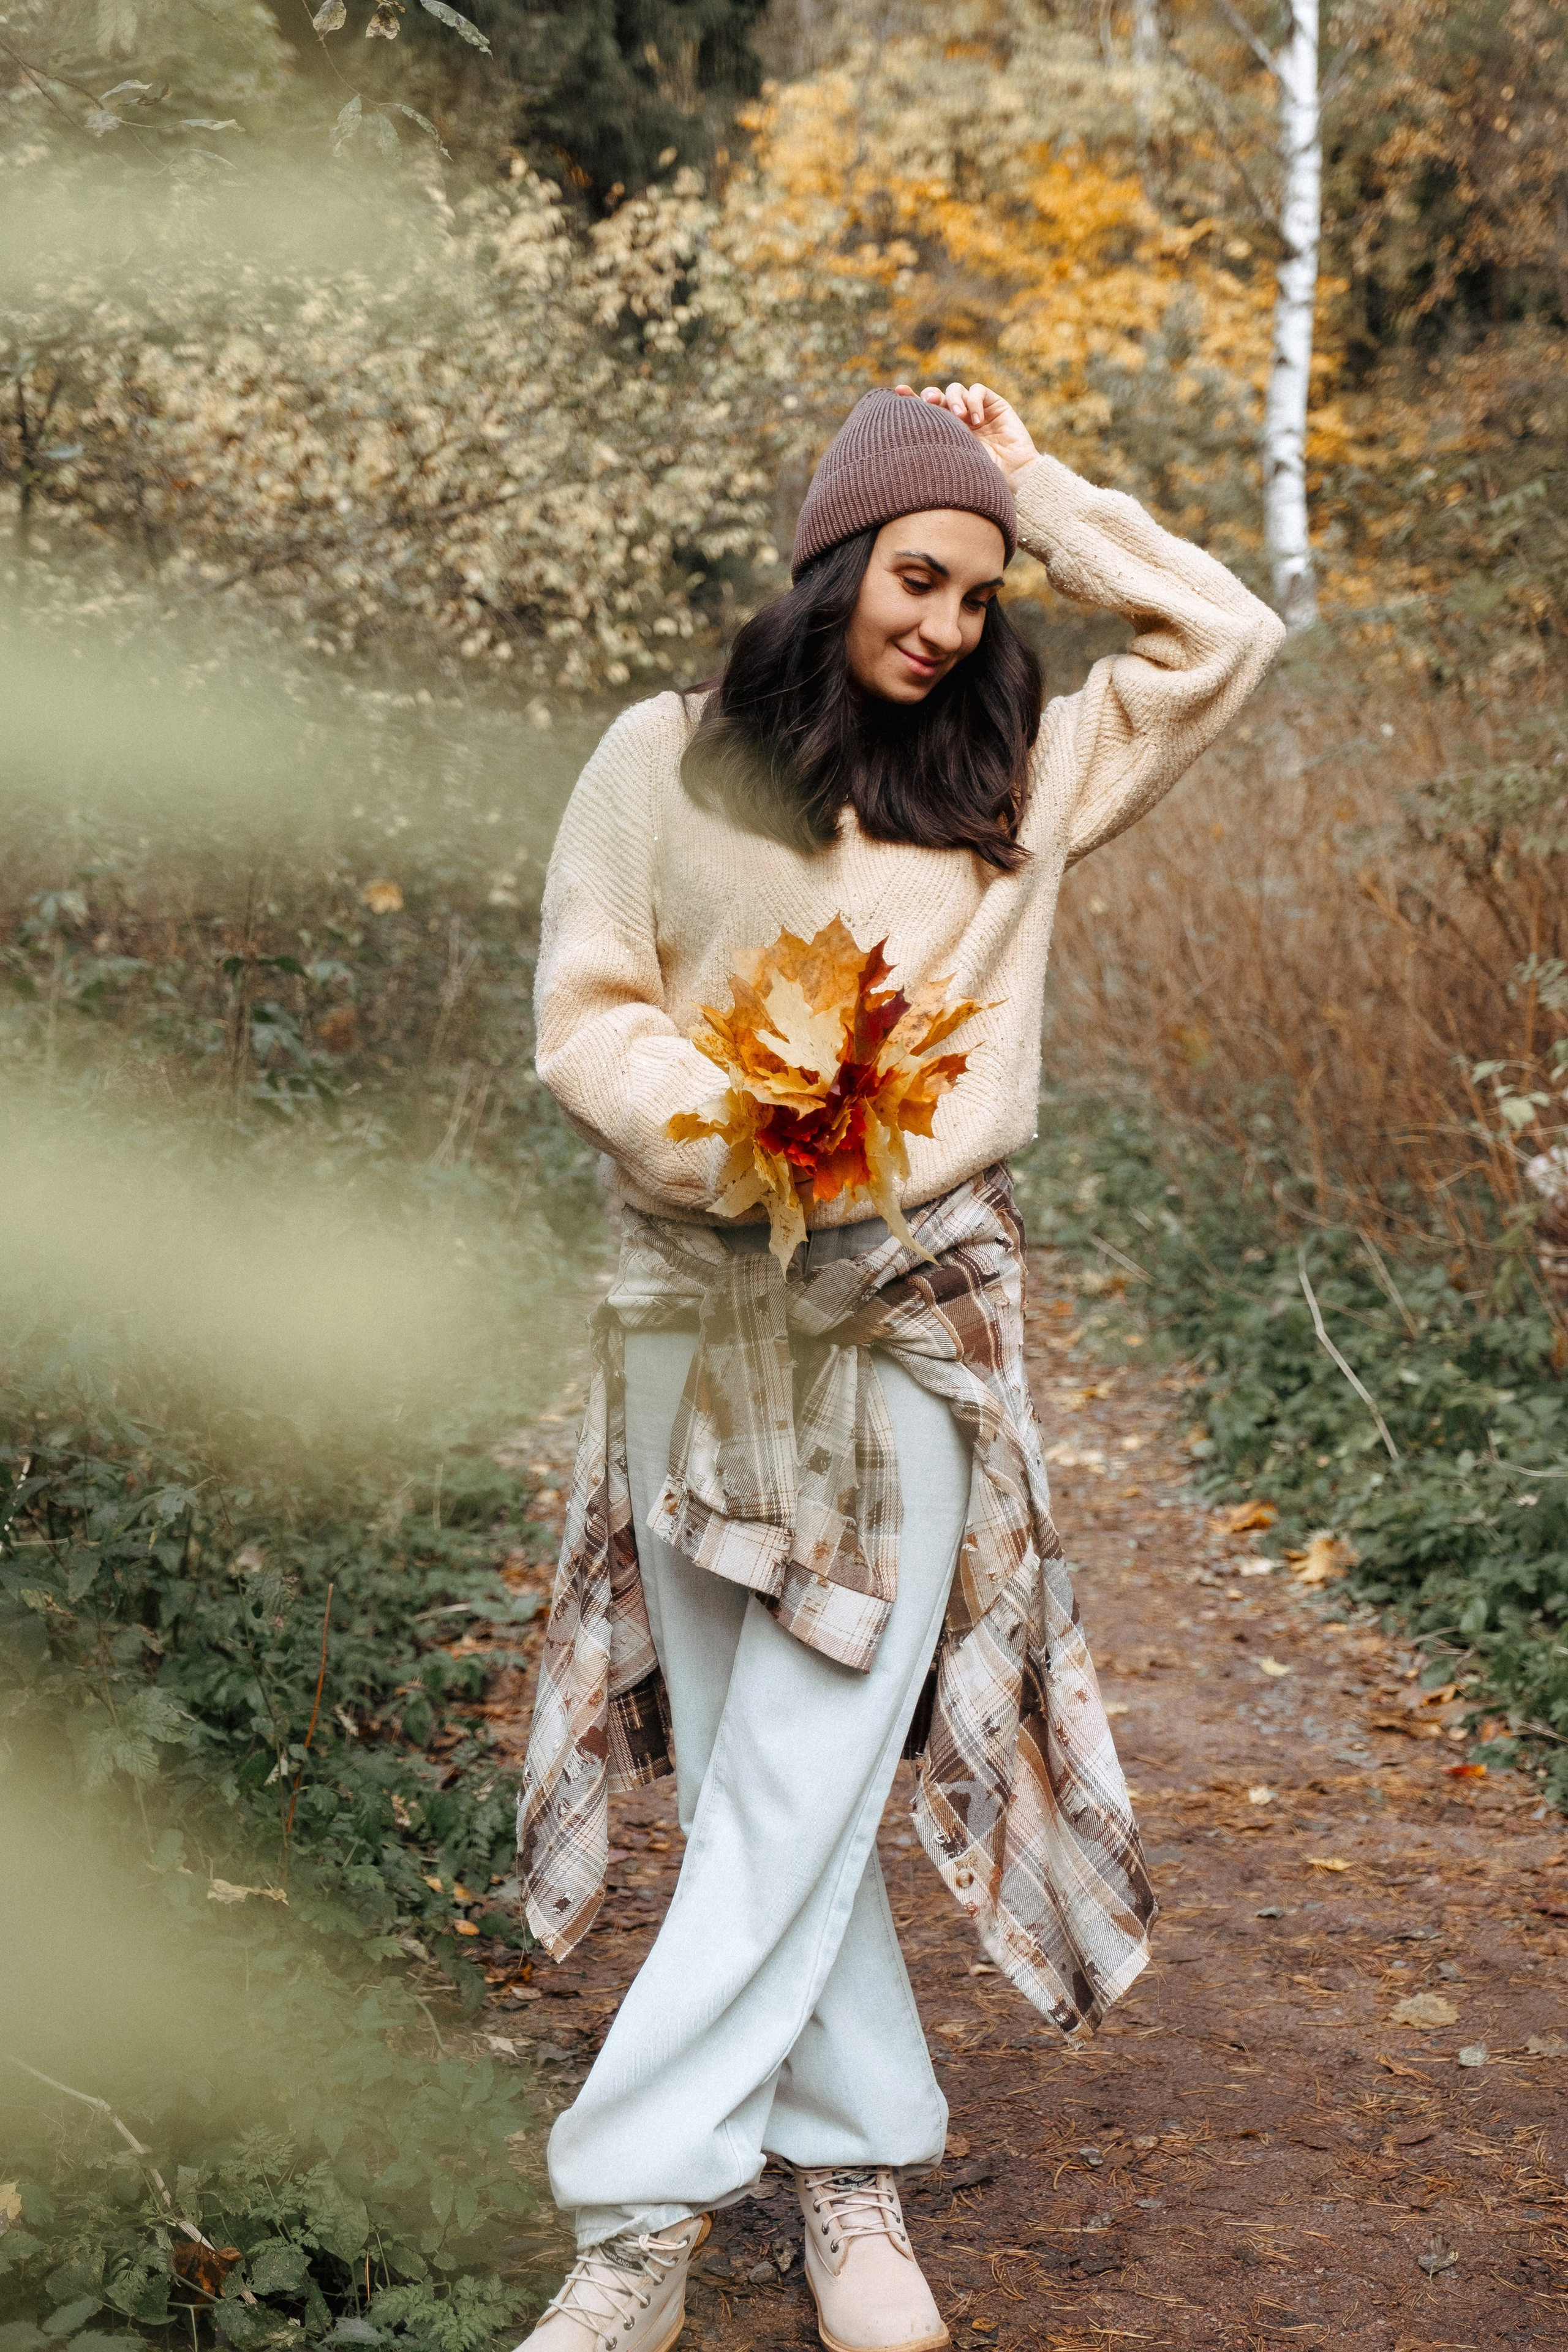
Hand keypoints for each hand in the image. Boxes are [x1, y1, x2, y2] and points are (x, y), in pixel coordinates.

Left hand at [893, 381, 1039, 488]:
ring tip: (960, 418)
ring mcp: (976, 411)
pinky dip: (974, 400)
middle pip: (937, 396)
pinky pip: (978, 390)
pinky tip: (977, 421)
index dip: (910, 400)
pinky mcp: (994, 405)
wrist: (1013, 480)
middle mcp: (957, 421)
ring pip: (956, 389)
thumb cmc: (980, 480)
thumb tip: (900, 441)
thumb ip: (931, 447)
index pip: (923, 413)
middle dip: (931, 395)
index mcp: (942, 435)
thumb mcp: (950, 463)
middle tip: (929, 401)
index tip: (898, 392)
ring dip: (954, 399)